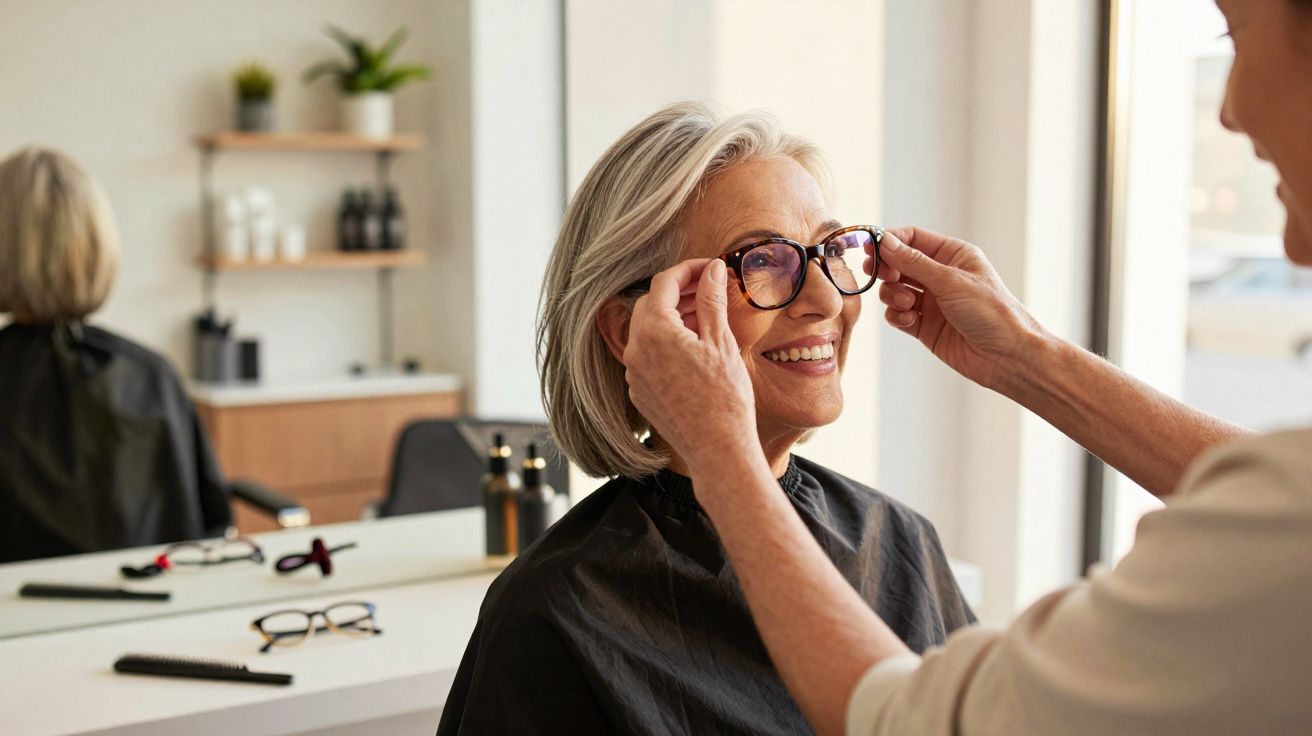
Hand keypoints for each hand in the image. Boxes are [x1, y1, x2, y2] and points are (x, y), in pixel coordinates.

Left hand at [622, 259, 764, 475]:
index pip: (664, 283)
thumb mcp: (720, 340)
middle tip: (709, 290)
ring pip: (648, 332)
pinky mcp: (639, 392)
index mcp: (654, 331)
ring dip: (673, 319)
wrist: (717, 448)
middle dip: (679, 294)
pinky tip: (694, 350)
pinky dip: (666, 344)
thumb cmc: (724, 396)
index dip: (688, 269)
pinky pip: (648, 356)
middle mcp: (635, 350)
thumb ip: (711, 300)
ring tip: (706, 319)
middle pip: (651, 305)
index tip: (710, 267)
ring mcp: (634, 373)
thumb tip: (712, 270)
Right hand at [877, 226, 1047, 390]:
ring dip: (894, 295)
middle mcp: (940, 276)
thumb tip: (885, 241)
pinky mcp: (925, 326)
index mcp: (953, 255)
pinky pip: (898, 315)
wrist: (1006, 357)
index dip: (889, 241)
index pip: (912, 238)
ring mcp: (932, 302)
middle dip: (887, 269)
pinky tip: (911, 320)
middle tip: (882, 274)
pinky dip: (898, 316)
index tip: (869, 247)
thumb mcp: (950, 281)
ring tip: (909, 305)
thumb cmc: (991, 312)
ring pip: (894, 290)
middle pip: (899, 263)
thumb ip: (913, 262)